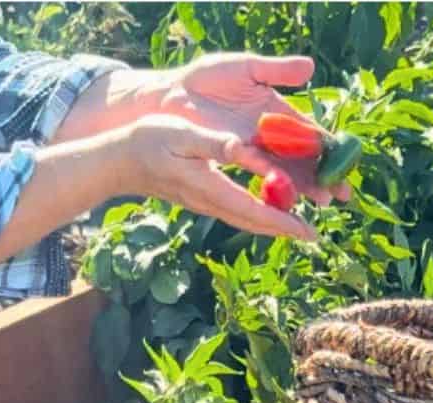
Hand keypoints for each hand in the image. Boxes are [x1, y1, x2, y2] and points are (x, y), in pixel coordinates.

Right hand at [121, 114, 316, 240]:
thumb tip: (243, 150)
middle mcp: (211, 203)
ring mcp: (206, 204)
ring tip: (298, 229)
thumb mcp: (182, 134)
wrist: (119, 162)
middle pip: (255, 223)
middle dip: (285, 230)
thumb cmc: (148, 141)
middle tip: (313, 237)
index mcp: (210, 187)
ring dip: (273, 226)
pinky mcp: (202, 200)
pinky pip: (237, 213)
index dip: (284, 222)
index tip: (308, 231)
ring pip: (247, 221)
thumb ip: (214, 144)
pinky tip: (269, 212)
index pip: (255, 210)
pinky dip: (258, 216)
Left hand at [158, 53, 352, 205]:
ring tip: (322, 200)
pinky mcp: (237, 160)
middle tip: (342, 194)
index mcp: (279, 114)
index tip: (347, 163)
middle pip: (304, 160)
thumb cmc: (208, 79)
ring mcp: (255, 151)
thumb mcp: (246, 68)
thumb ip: (276, 70)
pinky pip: (261, 174)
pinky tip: (290, 198)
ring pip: (287, 172)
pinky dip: (277, 186)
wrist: (173, 95)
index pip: (311, 135)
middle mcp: (271, 137)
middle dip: (324, 177)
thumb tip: (310, 67)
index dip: (330, 149)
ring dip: (305, 187)